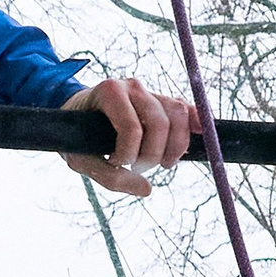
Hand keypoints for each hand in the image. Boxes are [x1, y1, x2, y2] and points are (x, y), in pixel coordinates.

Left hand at [62, 77, 196, 199]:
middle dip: (154, 153)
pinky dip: (196, 122)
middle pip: (159, 122)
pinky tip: (199, 135)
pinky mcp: (161, 100)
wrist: (76, 116)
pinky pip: (185, 109)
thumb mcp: (82, 161)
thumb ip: (110, 177)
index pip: (132, 127)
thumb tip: (147, 189)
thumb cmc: (77, 138)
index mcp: (109, 93)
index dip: (130, 153)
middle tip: (141, 168)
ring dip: (176, 145)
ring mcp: (149, 91)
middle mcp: (132, 87)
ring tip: (163, 163)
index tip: (118, 163)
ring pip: (178, 113)